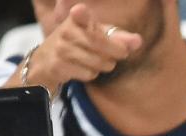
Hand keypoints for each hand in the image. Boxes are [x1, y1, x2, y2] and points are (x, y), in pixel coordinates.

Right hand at [27, 3, 142, 91]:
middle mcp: (67, 31)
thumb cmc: (79, 44)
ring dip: (104, 66)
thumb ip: (120, 38)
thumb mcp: (98, 36)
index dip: (81, 14)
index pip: (80, 15)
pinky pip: (90, 74)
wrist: (47, 60)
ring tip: (94, 60)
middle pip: (101, 44)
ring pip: (99, 62)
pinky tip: (82, 68)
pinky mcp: (59, 65)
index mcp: (77, 18)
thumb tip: (138, 41)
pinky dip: (91, 74)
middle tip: (116, 54)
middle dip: (116, 53)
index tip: (79, 11)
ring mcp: (61, 48)